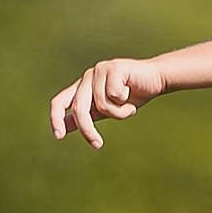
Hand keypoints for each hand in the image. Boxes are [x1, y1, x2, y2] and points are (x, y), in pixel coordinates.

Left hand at [49, 58, 168, 147]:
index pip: (60, 102)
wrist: (156, 79)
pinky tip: (132, 93)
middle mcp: (87, 77)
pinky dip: (125, 103)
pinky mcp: (113, 67)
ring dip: (119, 113)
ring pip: (101, 105)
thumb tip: (64, 128)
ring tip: (129, 106)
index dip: (56, 119)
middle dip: (87, 129)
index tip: (59, 137)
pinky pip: (114, 95)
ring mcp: (99, 70)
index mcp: (82, 87)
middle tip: (98, 145)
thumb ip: (86, 117)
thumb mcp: (106, 110)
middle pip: (79, 108)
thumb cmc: (132, 95)